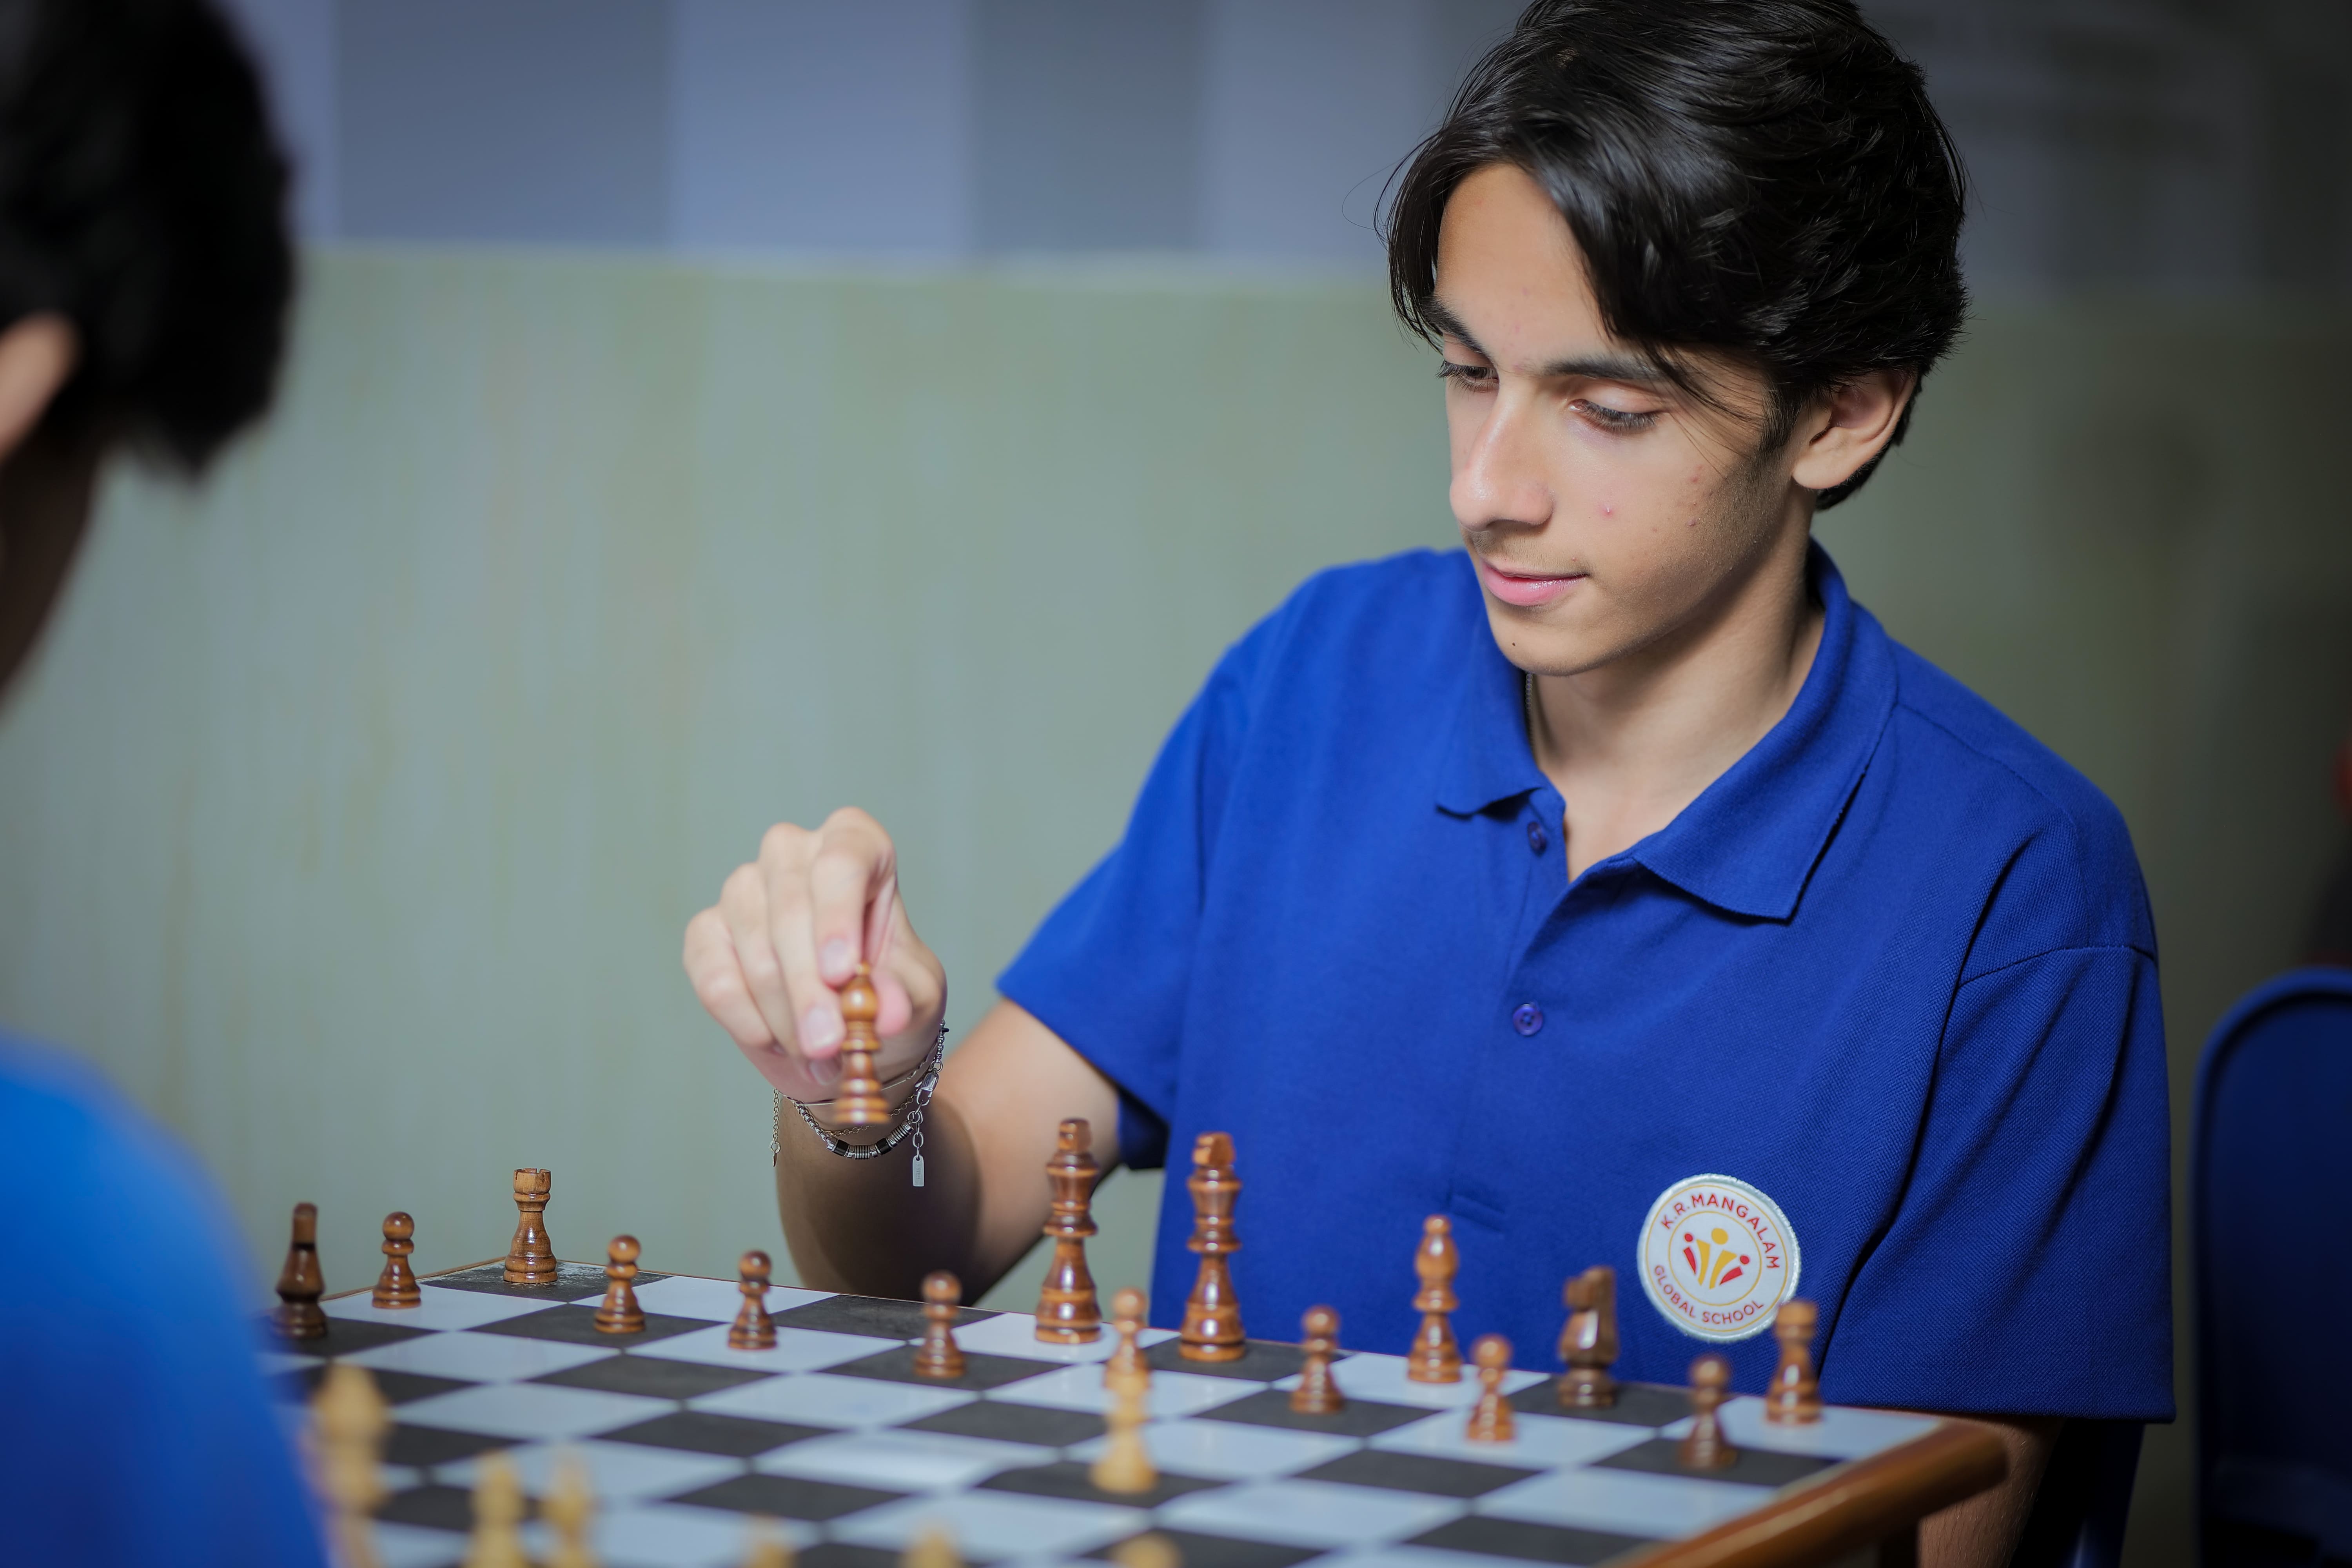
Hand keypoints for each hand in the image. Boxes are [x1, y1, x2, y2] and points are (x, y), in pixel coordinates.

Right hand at [683, 807, 945, 1104]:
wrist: (848, 1034)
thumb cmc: (889, 994)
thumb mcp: (917, 997)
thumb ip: (904, 996)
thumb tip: (885, 1010)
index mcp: (856, 844)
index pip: (842, 860)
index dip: (837, 917)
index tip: (840, 973)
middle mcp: (793, 854)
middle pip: (792, 909)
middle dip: (809, 987)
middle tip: (828, 1043)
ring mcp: (744, 889)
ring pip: (755, 949)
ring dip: (785, 1014)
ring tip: (819, 1053)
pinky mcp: (707, 932)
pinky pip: (714, 976)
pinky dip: (746, 1019)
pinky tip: (776, 1041)